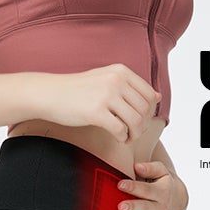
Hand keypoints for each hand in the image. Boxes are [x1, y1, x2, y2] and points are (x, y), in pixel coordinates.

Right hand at [40, 64, 160, 141]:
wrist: (51, 94)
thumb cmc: (79, 91)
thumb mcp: (107, 80)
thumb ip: (131, 87)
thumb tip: (158, 96)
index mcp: (121, 71)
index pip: (149, 95)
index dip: (149, 113)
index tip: (139, 121)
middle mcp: (116, 80)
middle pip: (144, 110)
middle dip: (143, 126)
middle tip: (133, 133)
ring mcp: (106, 95)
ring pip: (136, 122)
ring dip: (134, 135)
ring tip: (127, 137)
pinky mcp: (96, 112)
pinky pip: (121, 130)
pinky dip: (123, 138)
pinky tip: (117, 137)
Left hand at [116, 160, 189, 209]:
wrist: (180, 203)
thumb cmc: (165, 185)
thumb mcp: (162, 172)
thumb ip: (150, 168)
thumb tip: (137, 166)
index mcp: (161, 192)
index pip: (146, 189)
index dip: (133, 187)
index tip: (120, 184)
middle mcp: (161, 208)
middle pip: (145, 207)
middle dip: (133, 207)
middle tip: (120, 206)